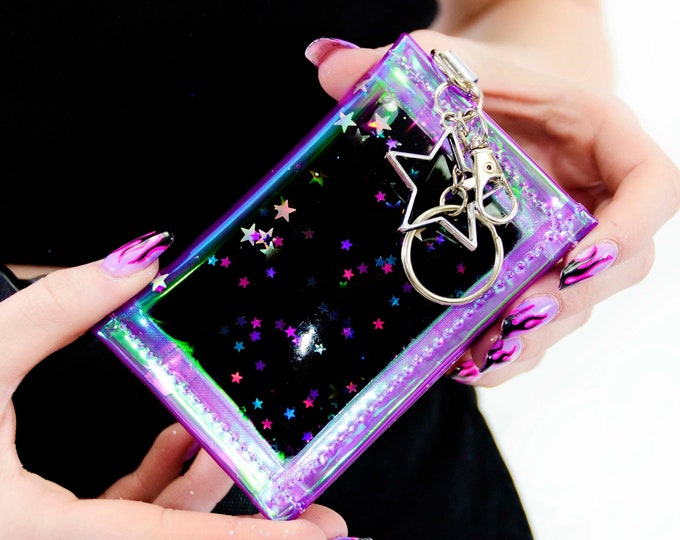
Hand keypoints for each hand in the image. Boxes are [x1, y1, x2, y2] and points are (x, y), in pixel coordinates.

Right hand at [0, 233, 347, 538]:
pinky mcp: (46, 533)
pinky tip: (176, 437)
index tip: (326, 537)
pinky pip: (121, 518)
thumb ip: (57, 306)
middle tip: (304, 498)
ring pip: (149, 526)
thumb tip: (142, 255)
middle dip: (231, 504)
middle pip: (171, 536)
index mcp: (33, 533)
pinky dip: (156, 479)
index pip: (167, 539)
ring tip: (223, 434)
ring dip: (193, 479)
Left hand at [311, 30, 679, 385]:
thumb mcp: (454, 65)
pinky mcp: (536, 271)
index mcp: (603, 142)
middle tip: (513, 317)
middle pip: (618, 268)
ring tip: (481, 354)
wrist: (498, 104)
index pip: (655, 188)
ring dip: (533, 338)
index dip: (631, 229)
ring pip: (575, 306)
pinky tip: (464, 359)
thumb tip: (327, 68)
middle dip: (567, 300)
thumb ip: (404, 65)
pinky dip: (509, 348)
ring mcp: (570, 243)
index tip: (582, 258)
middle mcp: (599, 200)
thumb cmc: (492, 82)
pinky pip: (537, 319)